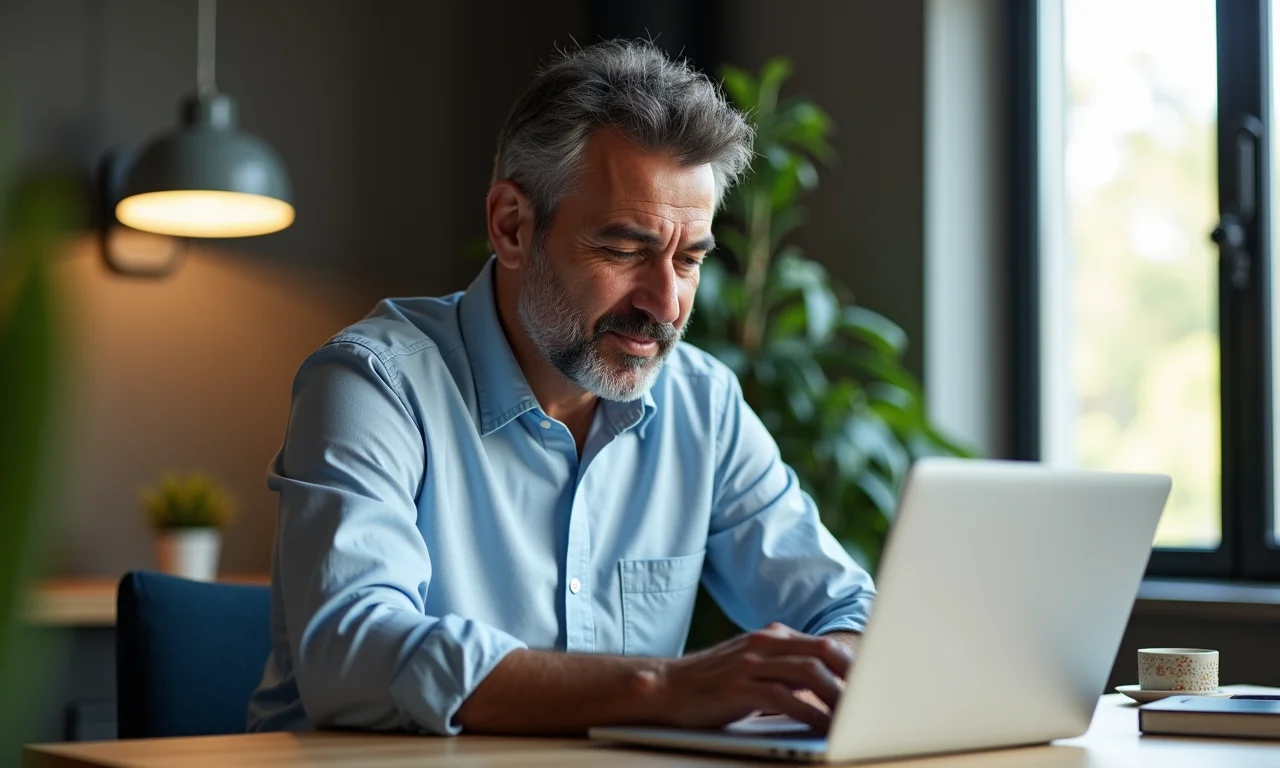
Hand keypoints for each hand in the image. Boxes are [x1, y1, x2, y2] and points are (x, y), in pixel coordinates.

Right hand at [642, 622, 852, 731]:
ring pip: (807, 673)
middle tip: (872, 700)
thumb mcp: (753, 666)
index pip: (821, 644)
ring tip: (853, 718)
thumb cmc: (714, 683)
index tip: (873, 684)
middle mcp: (763, 643)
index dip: (851, 664)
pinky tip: (822, 726)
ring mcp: (749, 662)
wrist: (666, 686)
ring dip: (835, 697)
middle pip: (821, 652)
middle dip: (851, 676)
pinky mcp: (738, 687)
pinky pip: (783, 697)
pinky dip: (808, 712)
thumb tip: (828, 688)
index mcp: (771, 636)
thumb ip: (785, 669)